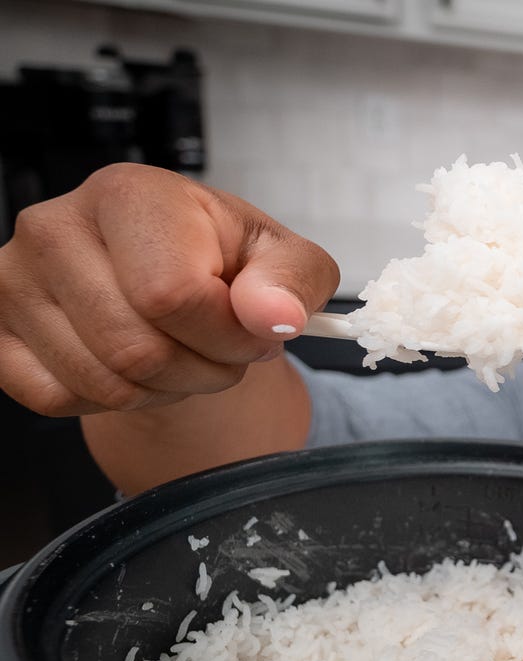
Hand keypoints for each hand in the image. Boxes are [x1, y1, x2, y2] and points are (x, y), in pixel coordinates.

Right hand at [0, 164, 338, 415]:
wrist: (174, 280)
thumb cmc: (223, 261)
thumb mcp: (284, 260)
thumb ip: (293, 281)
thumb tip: (274, 316)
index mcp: (129, 194)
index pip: (173, 295)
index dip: (227, 335)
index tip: (254, 330)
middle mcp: (55, 227)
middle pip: (136, 349)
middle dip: (202, 370)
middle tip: (223, 350)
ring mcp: (12, 279)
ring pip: (101, 382)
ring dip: (164, 390)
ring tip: (185, 353)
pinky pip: (57, 399)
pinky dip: (115, 401)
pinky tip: (137, 366)